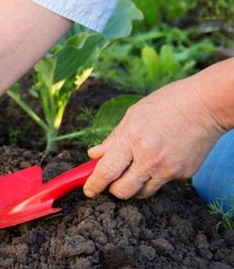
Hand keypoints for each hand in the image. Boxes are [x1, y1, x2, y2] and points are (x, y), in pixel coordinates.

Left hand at [83, 76, 226, 199]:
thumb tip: (94, 155)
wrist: (207, 105)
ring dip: (133, 186)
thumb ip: (112, 139)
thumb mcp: (133, 115)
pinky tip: (160, 159)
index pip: (106, 172)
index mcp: (132, 140)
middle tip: (111, 180)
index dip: (94, 185)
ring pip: (142, 193)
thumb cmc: (167, 104)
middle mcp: (149, 158)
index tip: (88, 190)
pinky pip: (161, 183)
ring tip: (134, 170)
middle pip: (122, 191)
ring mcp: (168, 169)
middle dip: (112, 189)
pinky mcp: (183, 174)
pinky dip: (154, 176)